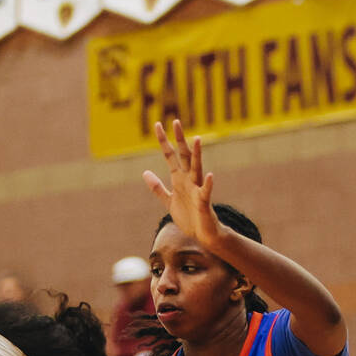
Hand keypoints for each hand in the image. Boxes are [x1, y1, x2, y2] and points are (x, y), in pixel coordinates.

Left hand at [143, 120, 220, 249]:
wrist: (202, 234)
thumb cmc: (189, 217)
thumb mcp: (168, 200)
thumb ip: (157, 187)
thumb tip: (145, 172)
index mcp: (179, 179)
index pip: (170, 156)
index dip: (164, 141)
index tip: (158, 125)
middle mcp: (189, 180)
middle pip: (183, 156)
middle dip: (179, 139)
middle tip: (175, 121)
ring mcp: (197, 190)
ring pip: (197, 168)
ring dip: (197, 154)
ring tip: (197, 139)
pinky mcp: (204, 202)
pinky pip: (206, 192)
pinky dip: (208, 184)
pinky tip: (210, 175)